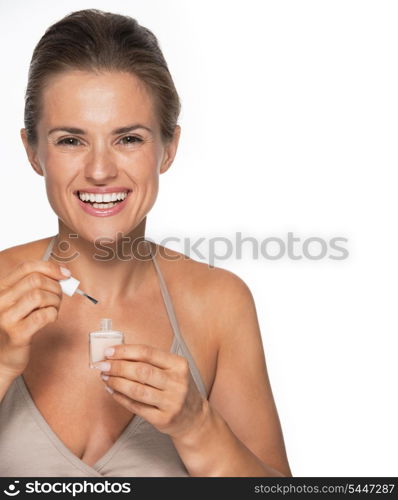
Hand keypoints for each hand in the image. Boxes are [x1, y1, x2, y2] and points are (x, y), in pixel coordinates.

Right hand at [0, 259, 66, 379]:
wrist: (2, 358)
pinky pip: (44, 315)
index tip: (65, 274)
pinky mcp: (17, 334)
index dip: (50, 267)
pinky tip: (50, 319)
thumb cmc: (16, 326)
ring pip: (40, 296)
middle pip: (36, 280)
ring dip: (55, 301)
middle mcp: (0, 301)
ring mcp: (7, 318)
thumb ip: (35, 286)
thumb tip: (63, 273)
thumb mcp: (19, 301)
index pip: (26, 267)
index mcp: (1, 289)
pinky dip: (53, 314)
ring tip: (53, 309)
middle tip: (58, 298)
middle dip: (55, 287)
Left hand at [93, 343, 207, 438]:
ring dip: (116, 382)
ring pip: (137, 390)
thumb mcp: (173, 370)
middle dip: (118, 367)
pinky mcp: (163, 419)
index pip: (148, 353)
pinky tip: (112, 391)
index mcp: (179, 365)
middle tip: (102, 365)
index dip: (126, 351)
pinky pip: (136, 407)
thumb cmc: (177, 388)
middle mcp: (178, 382)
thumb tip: (119, 354)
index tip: (109, 351)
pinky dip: (120, 398)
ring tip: (105, 377)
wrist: (194, 417)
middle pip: (141, 371)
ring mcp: (171, 402)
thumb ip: (151, 361)